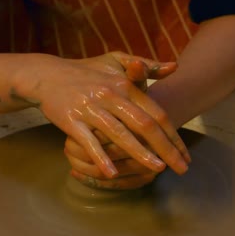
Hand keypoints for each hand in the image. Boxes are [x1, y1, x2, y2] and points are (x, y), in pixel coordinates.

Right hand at [14, 52, 189, 177]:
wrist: (48, 75)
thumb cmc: (87, 72)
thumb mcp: (116, 61)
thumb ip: (146, 65)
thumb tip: (175, 66)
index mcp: (124, 85)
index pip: (156, 113)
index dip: (174, 135)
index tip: (186, 154)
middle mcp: (111, 96)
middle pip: (144, 125)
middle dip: (166, 149)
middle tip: (182, 168)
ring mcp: (91, 108)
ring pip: (119, 134)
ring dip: (140, 153)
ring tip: (158, 169)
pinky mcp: (71, 120)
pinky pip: (88, 141)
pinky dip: (101, 157)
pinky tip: (112, 174)